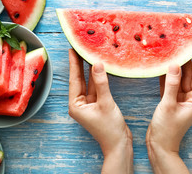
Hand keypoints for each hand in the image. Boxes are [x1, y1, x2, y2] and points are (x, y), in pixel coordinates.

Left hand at [68, 49, 132, 173]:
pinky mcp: (98, 105)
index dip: (74, 64)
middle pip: (79, 80)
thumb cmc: (109, 128)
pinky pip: (96, 88)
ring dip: (90, 70)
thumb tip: (97, 64)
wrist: (119, 144)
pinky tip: (99, 68)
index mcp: (76, 105)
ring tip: (88, 53)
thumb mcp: (106, 103)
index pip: (74, 80)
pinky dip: (98, 79)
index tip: (72, 50)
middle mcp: (80, 104)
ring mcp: (89, 104)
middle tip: (79, 48)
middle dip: (79, 65)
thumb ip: (101, 83)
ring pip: (89, 83)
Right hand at [146, 47, 191, 173]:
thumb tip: (175, 65)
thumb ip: (171, 84)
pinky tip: (164, 65)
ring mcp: (180, 100)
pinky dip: (167, 76)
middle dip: (187, 60)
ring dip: (176, 66)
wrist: (159, 147)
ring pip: (179, 79)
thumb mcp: (168, 106)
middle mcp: (190, 98)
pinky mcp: (170, 101)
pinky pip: (170, 85)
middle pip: (189, 75)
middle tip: (185, 43)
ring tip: (175, 50)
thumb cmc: (166, 130)